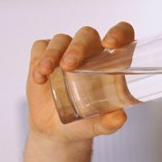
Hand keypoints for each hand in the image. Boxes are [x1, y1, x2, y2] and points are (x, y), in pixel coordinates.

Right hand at [26, 22, 135, 141]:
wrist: (55, 129)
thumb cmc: (83, 122)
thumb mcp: (97, 125)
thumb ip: (109, 123)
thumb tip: (120, 117)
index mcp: (110, 62)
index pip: (122, 34)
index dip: (119, 32)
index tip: (110, 43)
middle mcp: (89, 53)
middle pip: (87, 35)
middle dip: (78, 47)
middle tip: (69, 65)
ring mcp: (65, 52)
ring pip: (62, 39)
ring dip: (53, 53)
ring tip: (46, 71)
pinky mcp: (44, 57)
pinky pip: (41, 48)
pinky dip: (39, 59)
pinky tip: (39, 77)